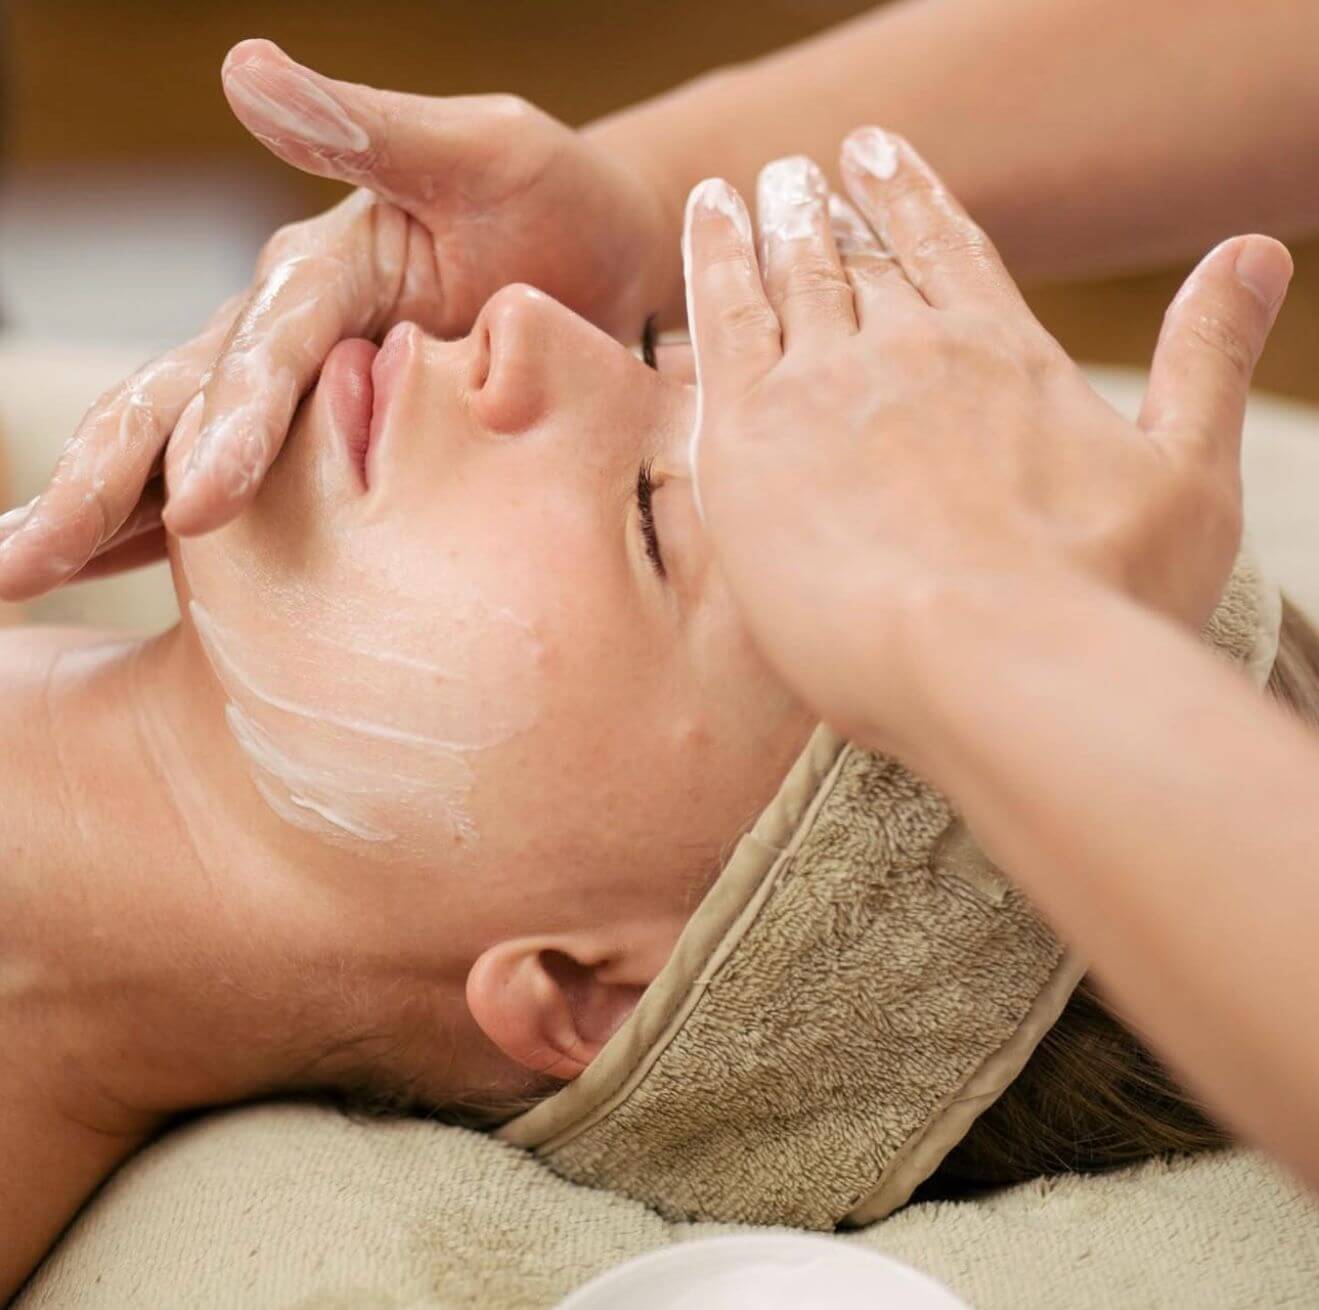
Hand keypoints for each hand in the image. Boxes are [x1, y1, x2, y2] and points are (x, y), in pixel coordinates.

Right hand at [0, 39, 669, 600]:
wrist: (611, 270)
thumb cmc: (559, 208)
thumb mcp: (486, 154)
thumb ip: (374, 131)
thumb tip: (242, 66)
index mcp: (320, 276)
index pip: (258, 354)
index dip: (227, 425)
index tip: (204, 502)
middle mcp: (288, 339)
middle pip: (174, 409)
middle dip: (102, 486)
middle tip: (20, 566)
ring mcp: (301, 400)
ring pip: (180, 457)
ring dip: (104, 519)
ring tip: (19, 578)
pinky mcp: (336, 452)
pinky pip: (254, 500)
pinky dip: (178, 537)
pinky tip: (117, 582)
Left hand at [683, 136, 1291, 751]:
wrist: (996, 664)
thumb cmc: (1101, 599)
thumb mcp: (1190, 474)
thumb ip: (1207, 358)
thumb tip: (1257, 252)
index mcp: (1006, 356)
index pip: (947, 250)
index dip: (910, 196)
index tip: (877, 155)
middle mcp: (913, 350)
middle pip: (860, 262)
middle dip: (829, 212)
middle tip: (800, 177)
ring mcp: (826, 387)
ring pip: (790, 275)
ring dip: (773, 222)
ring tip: (750, 189)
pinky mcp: (749, 438)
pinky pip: (720, 317)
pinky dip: (710, 254)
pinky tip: (705, 213)